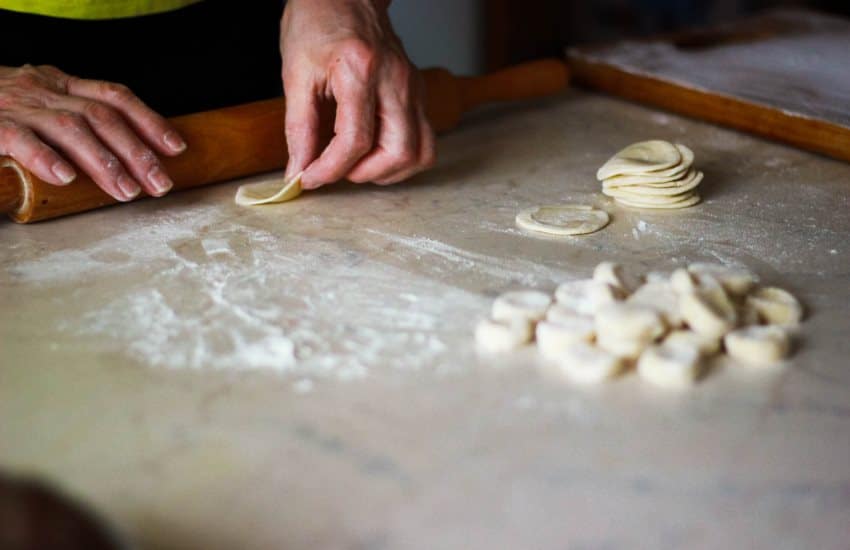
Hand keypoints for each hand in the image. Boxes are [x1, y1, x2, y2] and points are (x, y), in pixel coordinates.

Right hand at [0, 65, 185, 201]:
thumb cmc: (1, 111)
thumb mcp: (42, 106)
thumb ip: (75, 123)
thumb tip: (128, 157)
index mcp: (59, 84)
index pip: (114, 96)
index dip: (148, 120)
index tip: (176, 147)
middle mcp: (42, 90)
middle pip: (101, 116)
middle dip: (137, 151)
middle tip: (159, 184)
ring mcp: (16, 105)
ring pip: (70, 127)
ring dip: (104, 161)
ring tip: (126, 190)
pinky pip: (20, 137)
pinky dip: (44, 156)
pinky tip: (65, 177)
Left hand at [280, 0, 435, 188]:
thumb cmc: (318, 23)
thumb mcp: (295, 73)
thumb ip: (298, 128)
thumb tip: (298, 170)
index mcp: (360, 71)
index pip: (354, 140)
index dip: (330, 169)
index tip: (309, 178)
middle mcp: (395, 81)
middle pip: (400, 152)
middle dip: (366, 174)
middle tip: (339, 169)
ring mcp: (413, 88)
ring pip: (420, 153)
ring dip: (389, 171)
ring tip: (359, 164)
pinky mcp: (418, 94)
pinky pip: (423, 140)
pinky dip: (400, 157)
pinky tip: (374, 151)